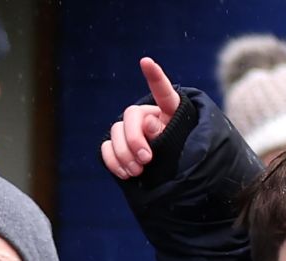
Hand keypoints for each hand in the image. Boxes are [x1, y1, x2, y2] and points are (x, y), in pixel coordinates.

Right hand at [102, 57, 180, 179]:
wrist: (167, 175)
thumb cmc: (179, 156)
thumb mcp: (179, 144)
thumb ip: (165, 132)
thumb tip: (146, 124)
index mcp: (169, 110)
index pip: (162, 91)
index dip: (154, 76)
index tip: (145, 61)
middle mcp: (145, 115)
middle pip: (131, 116)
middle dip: (136, 139)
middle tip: (147, 160)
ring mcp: (127, 130)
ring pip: (115, 133)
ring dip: (125, 154)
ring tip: (138, 171)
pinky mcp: (114, 146)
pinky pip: (106, 149)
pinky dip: (114, 162)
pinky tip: (126, 174)